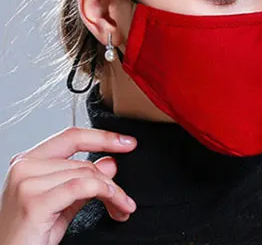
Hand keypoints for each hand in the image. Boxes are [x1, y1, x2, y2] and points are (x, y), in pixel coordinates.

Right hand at [0, 127, 137, 244]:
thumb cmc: (30, 236)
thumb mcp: (63, 204)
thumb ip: (83, 181)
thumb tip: (110, 161)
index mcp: (27, 162)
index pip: (71, 137)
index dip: (103, 137)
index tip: (128, 142)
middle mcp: (24, 167)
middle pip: (84, 163)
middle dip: (112, 182)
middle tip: (125, 201)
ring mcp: (27, 183)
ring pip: (87, 174)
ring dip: (113, 193)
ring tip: (121, 208)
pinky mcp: (35, 201)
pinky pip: (82, 187)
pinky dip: (105, 193)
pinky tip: (115, 205)